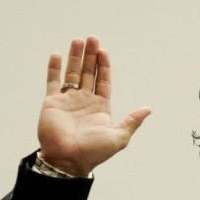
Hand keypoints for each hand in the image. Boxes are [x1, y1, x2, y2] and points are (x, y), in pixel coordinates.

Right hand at [37, 36, 150, 175]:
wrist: (68, 161)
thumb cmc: (94, 152)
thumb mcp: (119, 136)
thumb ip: (132, 121)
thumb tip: (148, 109)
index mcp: (101, 107)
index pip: (103, 81)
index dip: (104, 66)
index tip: (104, 51)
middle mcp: (84, 101)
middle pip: (88, 73)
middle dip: (90, 56)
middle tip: (92, 38)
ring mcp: (68, 101)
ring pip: (72, 73)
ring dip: (75, 57)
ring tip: (78, 40)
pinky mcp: (52, 103)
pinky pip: (53, 82)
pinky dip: (54, 69)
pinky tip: (57, 55)